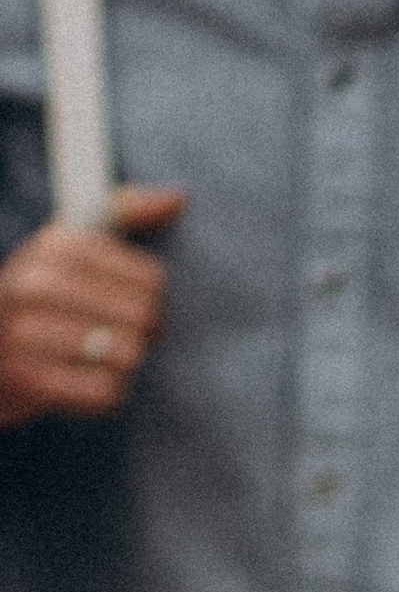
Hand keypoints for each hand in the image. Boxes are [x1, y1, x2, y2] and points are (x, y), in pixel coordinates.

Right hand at [0, 188, 183, 425]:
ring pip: (128, 355)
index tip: (124, 306)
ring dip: (121, 365)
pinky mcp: (29, 379)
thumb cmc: (38, 298)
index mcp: (55, 244)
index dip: (151, 300)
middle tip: (113, 337)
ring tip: (92, 359)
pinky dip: (103, 393)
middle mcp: (37, 282)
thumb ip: (123, 213)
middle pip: (144, 317)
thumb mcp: (68, 245)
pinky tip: (80, 382)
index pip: (151, 279)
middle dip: (140, 335)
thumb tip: (178, 198)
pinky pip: (105, 392)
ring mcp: (27, 331)